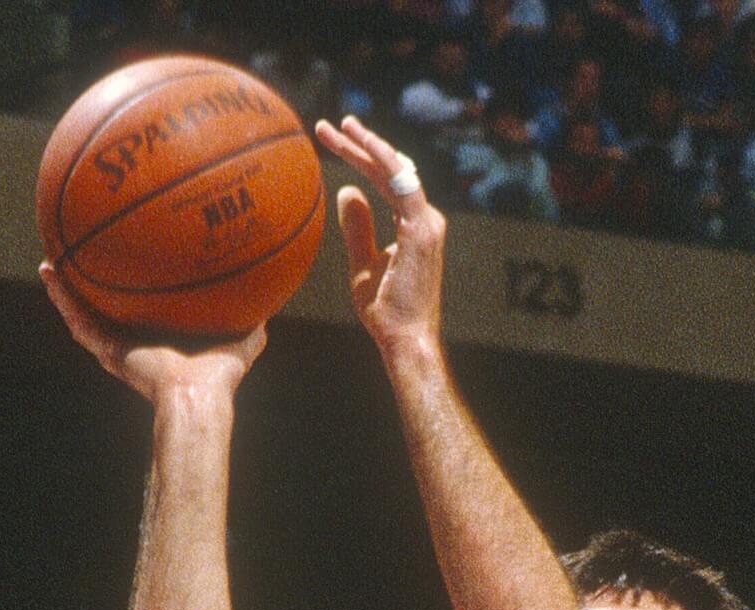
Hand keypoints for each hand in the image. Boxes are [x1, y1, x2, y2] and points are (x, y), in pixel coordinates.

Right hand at [39, 264, 266, 401]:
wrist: (198, 397)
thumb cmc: (221, 376)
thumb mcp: (244, 335)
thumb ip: (254, 316)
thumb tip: (271, 295)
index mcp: (161, 339)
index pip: (143, 311)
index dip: (135, 290)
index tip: (129, 262)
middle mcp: (136, 343)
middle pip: (109, 309)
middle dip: (95, 285)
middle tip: (83, 256)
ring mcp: (118, 347)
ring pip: (85, 313)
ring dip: (66, 288)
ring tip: (50, 260)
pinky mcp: (107, 351)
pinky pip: (79, 321)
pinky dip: (62, 298)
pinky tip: (50, 271)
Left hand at [313, 116, 446, 348]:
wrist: (405, 339)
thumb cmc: (387, 312)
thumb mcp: (362, 264)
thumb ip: (357, 228)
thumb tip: (346, 189)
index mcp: (413, 225)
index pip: (386, 181)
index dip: (360, 159)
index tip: (332, 141)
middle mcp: (424, 218)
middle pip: (391, 170)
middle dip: (359, 145)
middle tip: (329, 126)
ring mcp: (426, 222)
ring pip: (395, 171)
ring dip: (367, 146)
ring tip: (340, 126)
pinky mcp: (422, 230)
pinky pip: (401, 184)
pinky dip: (383, 161)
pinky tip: (363, 144)